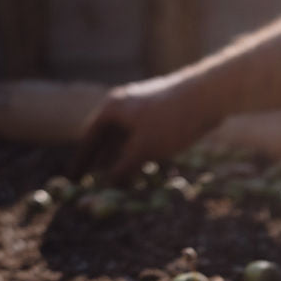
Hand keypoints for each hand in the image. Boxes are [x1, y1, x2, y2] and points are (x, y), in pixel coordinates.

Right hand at [73, 76, 219, 181]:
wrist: (209, 95)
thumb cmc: (171, 121)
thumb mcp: (143, 149)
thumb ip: (123, 168)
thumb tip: (108, 185)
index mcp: (112, 109)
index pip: (89, 138)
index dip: (81, 161)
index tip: (72, 179)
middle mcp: (124, 105)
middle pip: (105, 138)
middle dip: (98, 161)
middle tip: (88, 183)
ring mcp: (143, 108)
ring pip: (125, 139)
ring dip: (119, 160)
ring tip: (114, 182)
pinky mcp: (161, 114)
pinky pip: (142, 137)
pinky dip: (137, 154)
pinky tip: (141, 169)